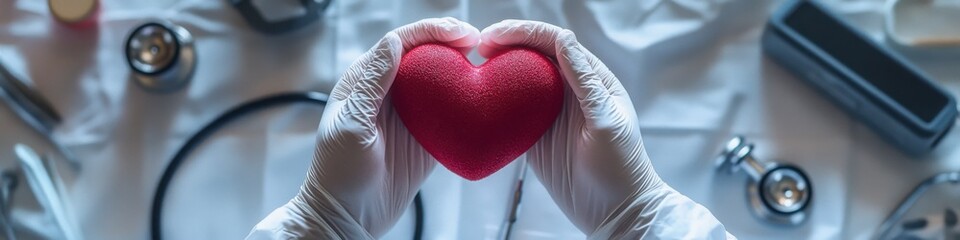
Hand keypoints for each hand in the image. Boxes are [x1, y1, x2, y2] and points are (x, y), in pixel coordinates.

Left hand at [247, 17, 479, 238]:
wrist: (348, 216)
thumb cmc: (339, 171)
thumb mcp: (352, 124)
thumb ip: (373, 83)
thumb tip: (394, 41)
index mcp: (366, 81)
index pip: (401, 43)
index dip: (432, 32)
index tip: (461, 33)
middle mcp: (389, 92)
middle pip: (426, 56)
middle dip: (453, 44)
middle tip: (482, 44)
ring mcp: (410, 115)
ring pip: (441, 82)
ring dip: (464, 71)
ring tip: (488, 67)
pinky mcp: (426, 138)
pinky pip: (451, 115)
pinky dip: (467, 106)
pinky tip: (484, 101)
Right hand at [480, 20, 730, 238]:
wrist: (616, 211)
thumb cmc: (621, 166)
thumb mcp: (606, 121)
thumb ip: (585, 81)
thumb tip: (563, 39)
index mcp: (590, 78)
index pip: (554, 42)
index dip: (524, 33)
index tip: (494, 36)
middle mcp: (568, 90)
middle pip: (532, 56)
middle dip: (504, 45)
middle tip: (476, 48)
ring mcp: (550, 112)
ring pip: (518, 81)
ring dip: (496, 72)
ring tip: (471, 70)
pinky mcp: (535, 136)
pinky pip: (510, 113)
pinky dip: (494, 105)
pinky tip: (477, 101)